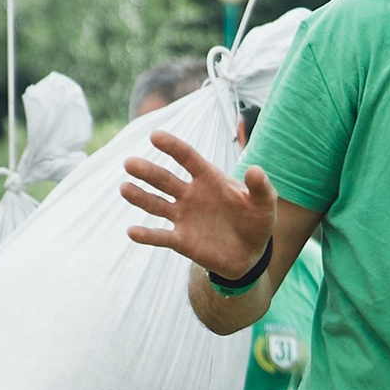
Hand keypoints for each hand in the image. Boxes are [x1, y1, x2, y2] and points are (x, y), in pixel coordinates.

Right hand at [121, 128, 275, 282]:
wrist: (251, 254)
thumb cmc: (257, 221)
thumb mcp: (265, 204)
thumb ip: (261, 187)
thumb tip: (256, 170)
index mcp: (209, 178)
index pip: (187, 158)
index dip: (172, 147)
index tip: (155, 136)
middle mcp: (191, 194)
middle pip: (165, 179)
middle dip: (147, 171)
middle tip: (129, 163)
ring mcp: (183, 217)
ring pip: (156, 204)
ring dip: (140, 197)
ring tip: (124, 188)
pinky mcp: (181, 240)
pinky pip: (161, 236)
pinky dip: (147, 235)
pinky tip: (132, 231)